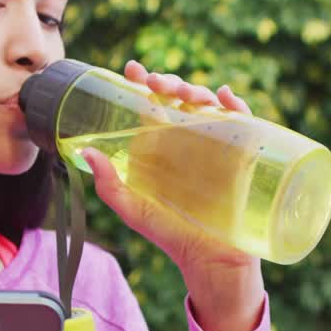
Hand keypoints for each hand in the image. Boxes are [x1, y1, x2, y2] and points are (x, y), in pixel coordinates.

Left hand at [80, 60, 264, 330]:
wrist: (211, 261)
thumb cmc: (172, 236)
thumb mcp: (135, 211)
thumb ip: (109, 187)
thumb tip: (86, 153)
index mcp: (160, 147)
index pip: (150, 105)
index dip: (141, 83)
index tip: (132, 70)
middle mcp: (187, 140)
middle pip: (179, 98)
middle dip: (170, 82)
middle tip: (159, 85)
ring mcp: (216, 145)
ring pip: (209, 104)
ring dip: (199, 89)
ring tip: (188, 95)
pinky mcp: (242, 155)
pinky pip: (244, 122)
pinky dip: (237, 104)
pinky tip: (226, 97)